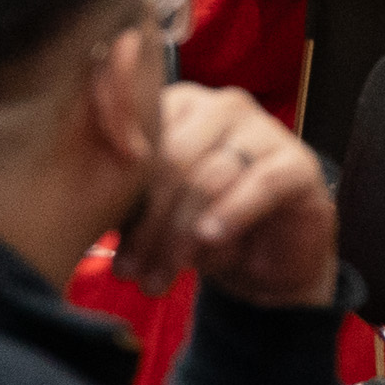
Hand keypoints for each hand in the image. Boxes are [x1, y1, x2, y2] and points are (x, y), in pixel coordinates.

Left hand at [115, 82, 338, 308]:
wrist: (269, 260)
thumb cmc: (204, 227)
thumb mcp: (157, 211)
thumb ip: (128, 198)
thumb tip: (86, 207)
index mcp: (180, 106)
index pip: (141, 134)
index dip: (120, 183)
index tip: (100, 231)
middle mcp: (222, 107)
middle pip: (173, 159)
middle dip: (148, 222)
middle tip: (130, 270)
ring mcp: (264, 130)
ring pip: (210, 177)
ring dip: (180, 235)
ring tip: (160, 278)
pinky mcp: (298, 163)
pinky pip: (260, 184)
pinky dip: (231, 213)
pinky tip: (210, 240)